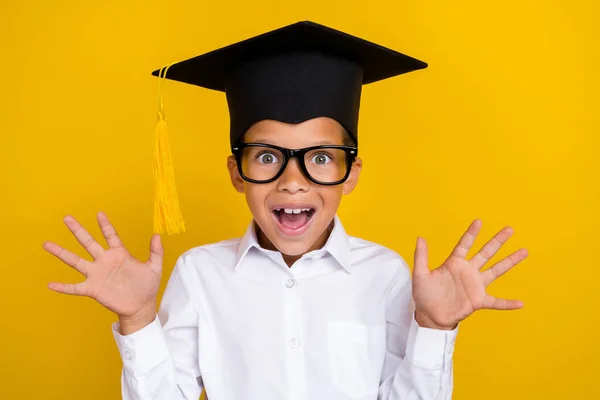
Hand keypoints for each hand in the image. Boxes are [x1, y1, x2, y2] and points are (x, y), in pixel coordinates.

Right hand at [44, 212, 162, 319]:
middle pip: (88, 242)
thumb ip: (156, 252)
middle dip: (78, 230)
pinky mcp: (93, 289)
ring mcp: (97, 274)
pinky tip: (50, 284)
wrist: (141, 306)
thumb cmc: (147, 286)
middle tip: (67, 218)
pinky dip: (63, 287)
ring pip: (76, 261)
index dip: (105, 225)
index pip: (111, 236)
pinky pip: (75, 287)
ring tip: (47, 244)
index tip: (99, 213)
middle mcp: (104, 261)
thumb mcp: (154, 267)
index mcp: (119, 254)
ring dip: (62, 253)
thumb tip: (157, 235)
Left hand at [412, 219, 527, 329]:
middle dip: (497, 241)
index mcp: (454, 263)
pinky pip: (496, 302)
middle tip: (509, 229)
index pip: (465, 244)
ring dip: (510, 261)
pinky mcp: (478, 301)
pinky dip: (507, 303)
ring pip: (496, 271)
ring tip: (524, 251)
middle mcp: (468, 271)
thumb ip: (421, 256)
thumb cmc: (425, 294)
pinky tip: (520, 303)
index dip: (471, 233)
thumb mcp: (420, 274)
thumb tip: (420, 237)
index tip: (479, 221)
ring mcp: (475, 285)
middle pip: (486, 253)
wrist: (430, 316)